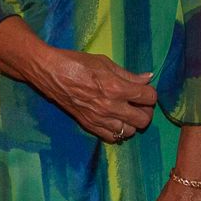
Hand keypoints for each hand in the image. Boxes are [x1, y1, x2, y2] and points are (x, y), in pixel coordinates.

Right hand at [28, 49, 155, 141]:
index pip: (148, 97)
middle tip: (139, 103)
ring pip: (129, 131)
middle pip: (143, 120)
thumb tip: (147, 78)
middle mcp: (110, 107)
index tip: (144, 90)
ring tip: (126, 112)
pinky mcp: (88, 124)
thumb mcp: (104, 63)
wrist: (50, 72)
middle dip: (145, 111)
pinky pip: (111, 138)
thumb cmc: (76, 62)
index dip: (150, 93)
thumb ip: (127, 74)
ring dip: (131, 122)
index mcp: (116, 88)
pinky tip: (114, 120)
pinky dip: (116, 131)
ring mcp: (99, 118)